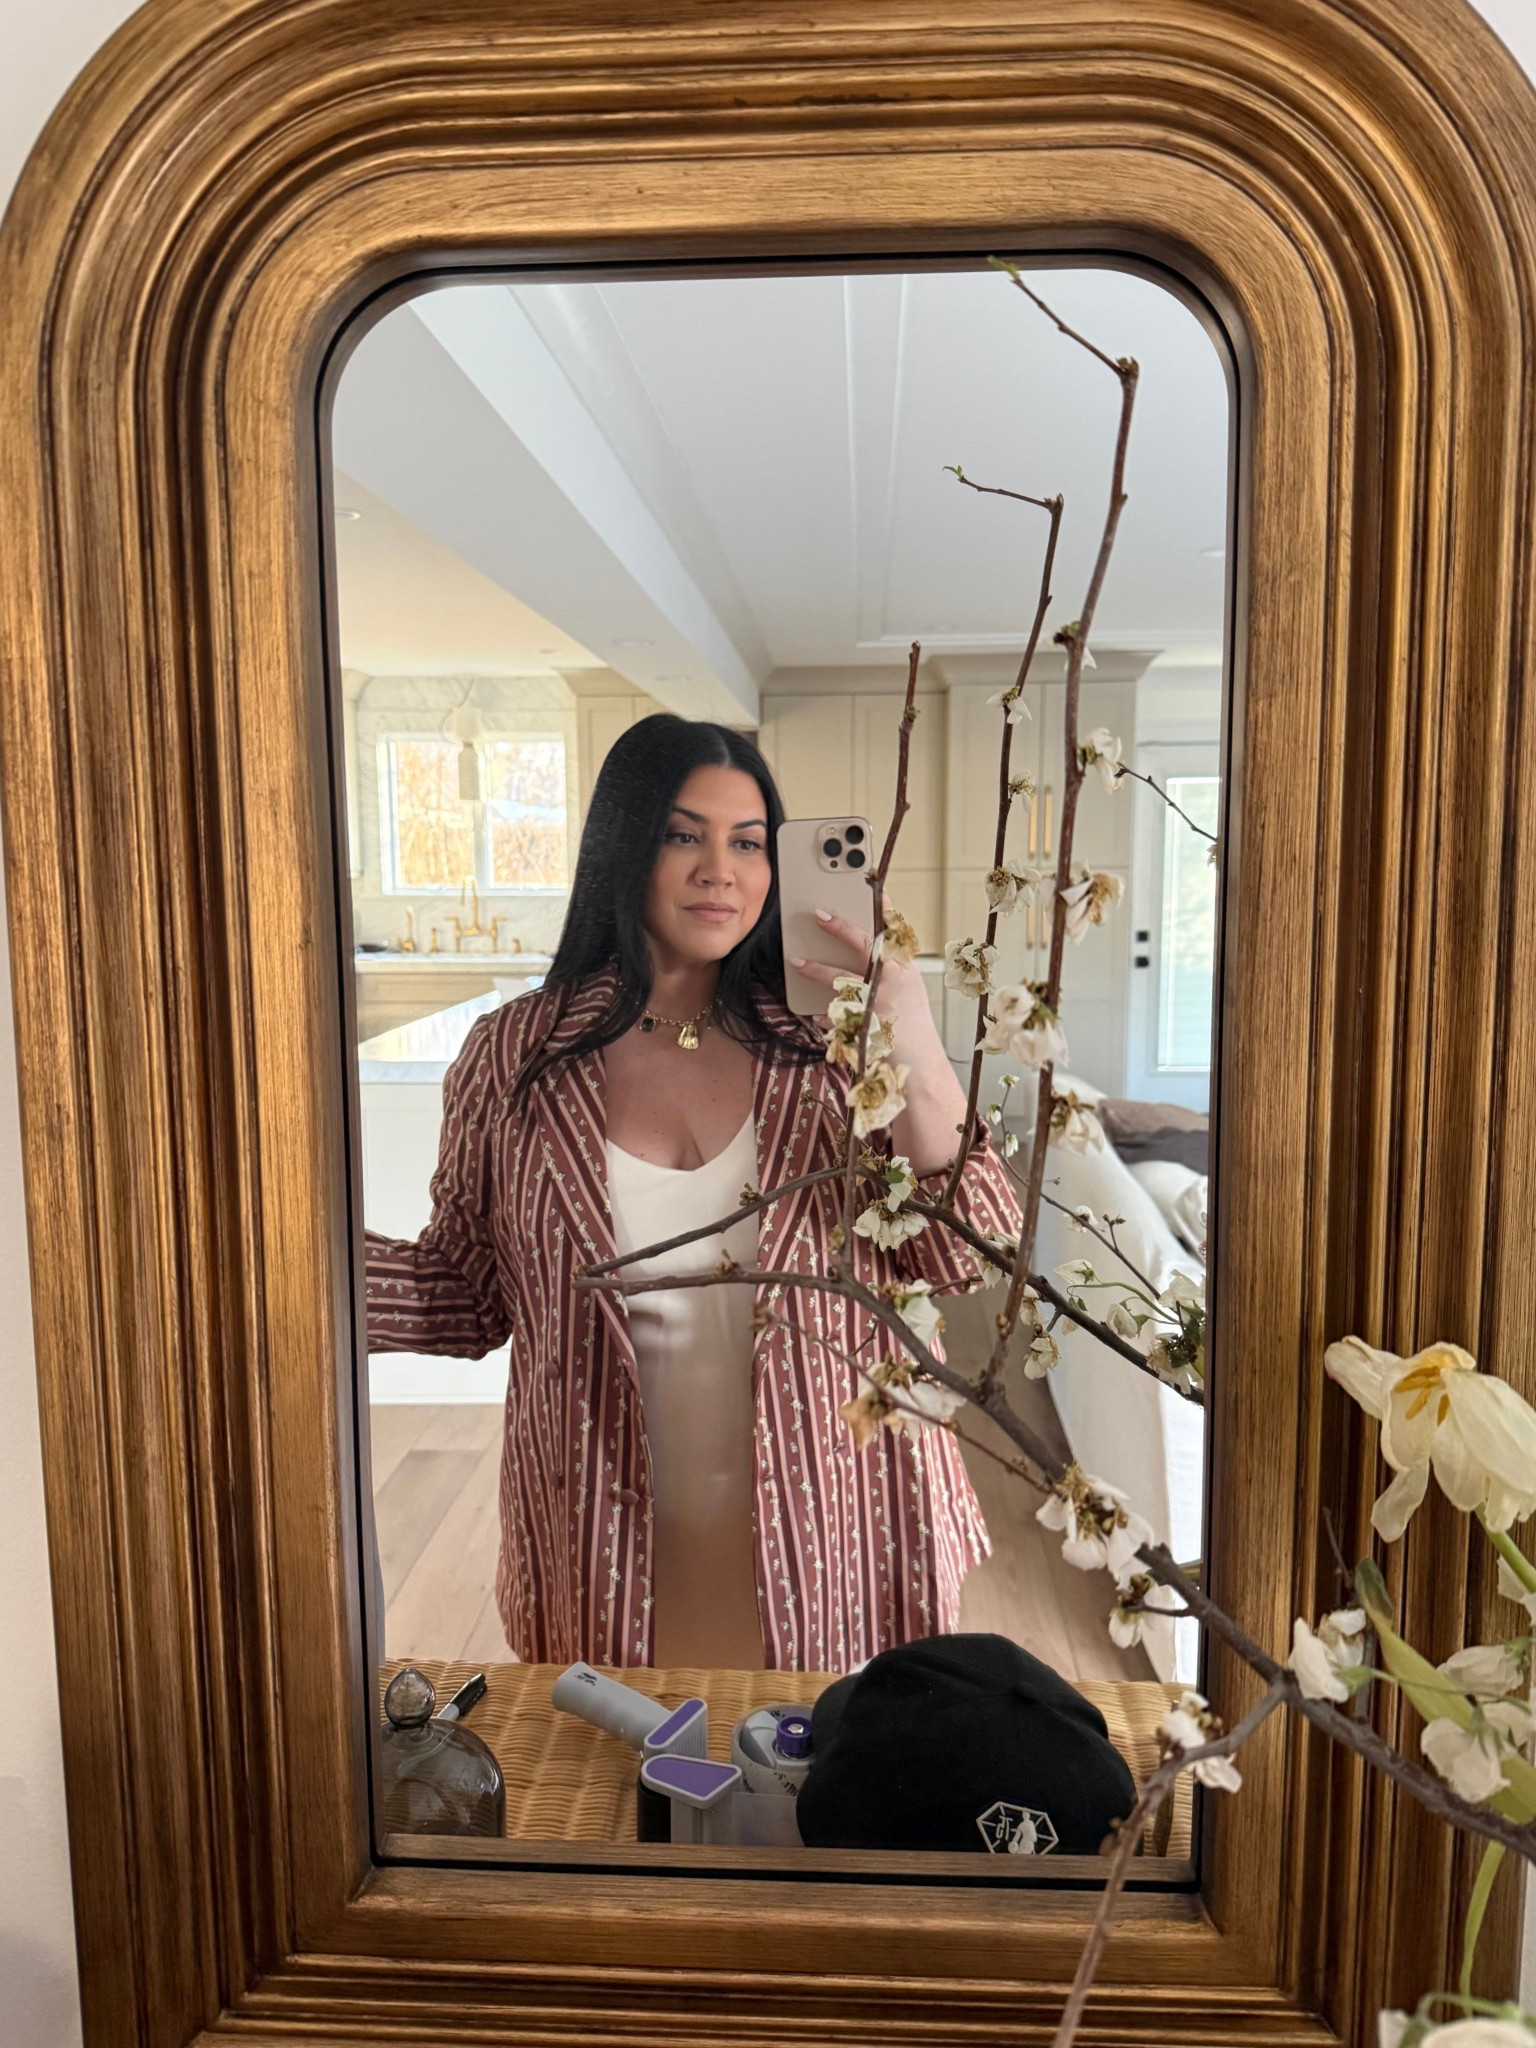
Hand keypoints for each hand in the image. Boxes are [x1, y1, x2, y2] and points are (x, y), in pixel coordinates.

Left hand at [790, 894, 943, 1072]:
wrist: (919, 1066)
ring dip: (815, 969)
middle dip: (839, 927)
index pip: (894, 932)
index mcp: (904, 970)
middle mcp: (892, 982)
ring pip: (839, 979)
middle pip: (864, 946)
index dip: (883, 907)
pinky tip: (815, 1015)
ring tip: (796, 961)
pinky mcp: (860, 1024)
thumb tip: (872, 945)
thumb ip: (889, 967)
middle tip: (817, 913)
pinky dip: (823, 1015)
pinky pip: (832, 1015)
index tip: (872, 885)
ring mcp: (877, 1002)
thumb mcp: (907, 989)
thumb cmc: (909, 1024)